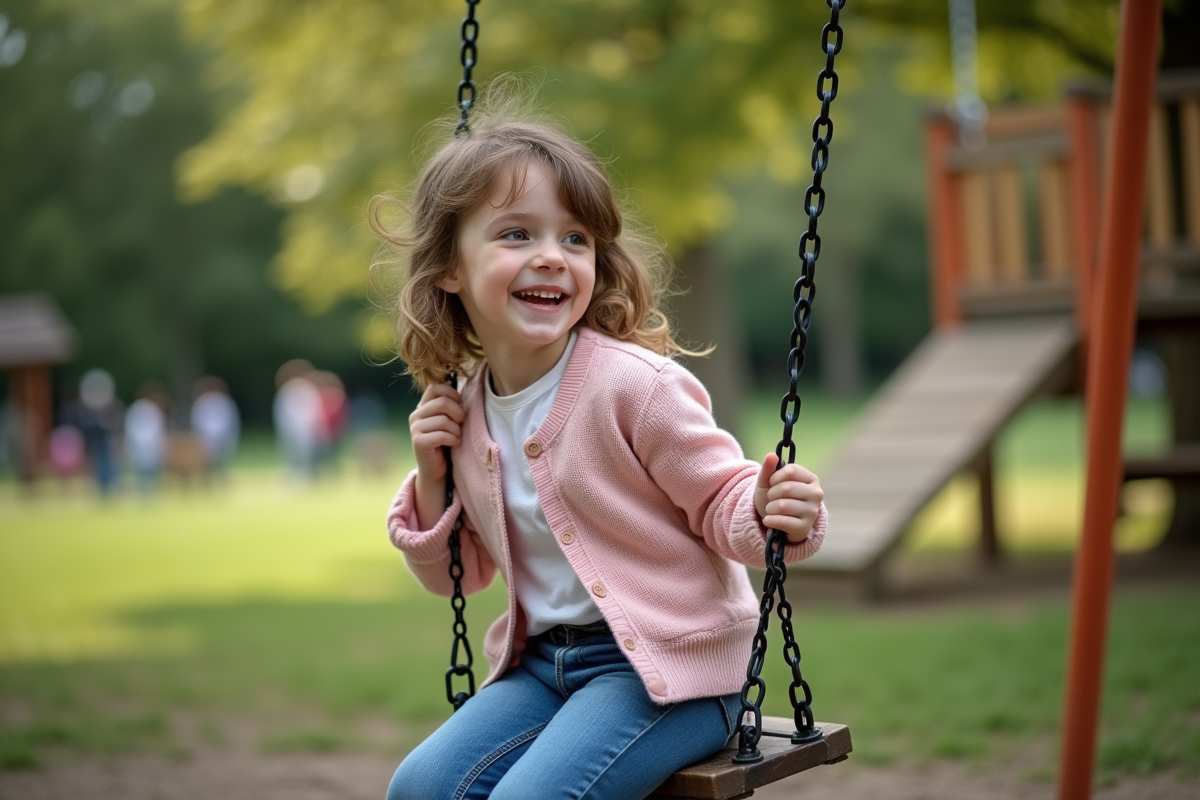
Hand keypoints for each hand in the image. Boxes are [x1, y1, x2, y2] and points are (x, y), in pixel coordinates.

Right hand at [409, 383, 464, 529]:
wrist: (436, 469)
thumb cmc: (446, 442)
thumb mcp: (448, 421)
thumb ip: (450, 406)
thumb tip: (463, 394)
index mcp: (422, 407)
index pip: (436, 388)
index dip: (452, 394)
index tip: (461, 405)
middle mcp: (416, 415)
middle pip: (442, 402)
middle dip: (458, 413)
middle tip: (461, 424)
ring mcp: (415, 429)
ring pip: (443, 420)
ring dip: (456, 430)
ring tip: (456, 437)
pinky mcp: (418, 442)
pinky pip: (441, 435)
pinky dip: (453, 439)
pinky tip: (453, 444)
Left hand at [753, 452, 823, 542]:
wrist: (776, 521)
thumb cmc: (775, 497)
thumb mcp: (768, 481)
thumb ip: (769, 468)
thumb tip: (772, 455)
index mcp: (811, 479)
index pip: (790, 470)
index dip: (775, 476)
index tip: (772, 483)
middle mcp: (816, 494)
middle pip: (786, 488)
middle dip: (771, 493)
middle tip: (771, 498)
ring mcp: (812, 512)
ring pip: (783, 505)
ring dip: (770, 508)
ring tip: (771, 510)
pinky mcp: (805, 528)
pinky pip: (782, 521)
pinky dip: (770, 520)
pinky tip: (768, 520)